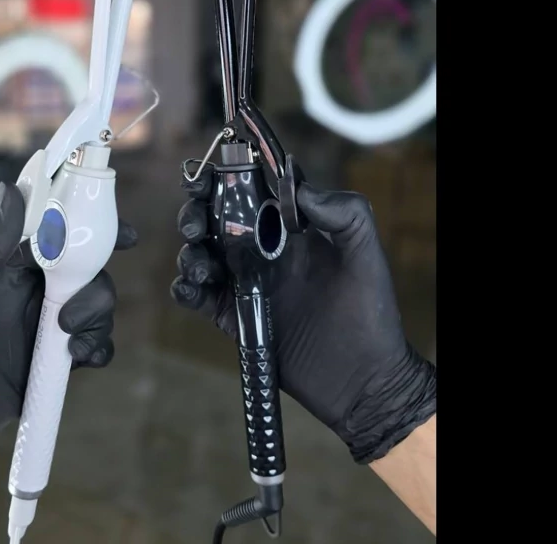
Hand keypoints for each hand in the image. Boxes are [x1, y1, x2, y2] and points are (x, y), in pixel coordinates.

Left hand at [0, 181, 136, 505]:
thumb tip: (10, 190)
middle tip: (74, 304)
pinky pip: (90, 348)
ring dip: (95, 316)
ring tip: (68, 337)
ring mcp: (39, 330)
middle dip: (95, 280)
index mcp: (1, 269)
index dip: (88, 228)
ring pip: (94, 308)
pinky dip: (96, 348)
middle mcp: (26, 294)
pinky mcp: (48, 366)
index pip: (53, 235)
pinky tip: (78, 357)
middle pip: (84, 271)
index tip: (120, 234)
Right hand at [171, 167, 435, 463]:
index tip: (205, 177)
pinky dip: (185, 290)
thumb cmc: (371, 313)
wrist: (362, 380)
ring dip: (189, 253)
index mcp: (288, 230)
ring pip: (200, 255)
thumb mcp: (366, 255)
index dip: (222, 179)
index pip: (248, 192)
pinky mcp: (232, 317)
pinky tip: (192, 290)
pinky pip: (198, 297)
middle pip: (214, 220)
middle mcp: (260, 250)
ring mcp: (243, 283)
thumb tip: (298, 190)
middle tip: (194, 225)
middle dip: (195, 214)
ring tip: (200, 268)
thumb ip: (346, 214)